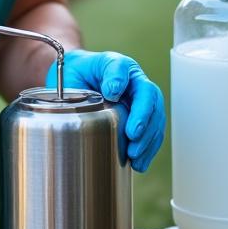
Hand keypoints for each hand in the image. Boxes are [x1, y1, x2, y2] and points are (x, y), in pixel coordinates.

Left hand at [47, 50, 165, 171]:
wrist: (78, 83)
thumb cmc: (75, 77)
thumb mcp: (71, 72)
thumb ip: (82, 81)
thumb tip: (112, 92)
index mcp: (116, 65)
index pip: (121, 67)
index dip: (120, 80)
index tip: (112, 94)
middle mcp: (134, 81)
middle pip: (149, 95)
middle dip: (144, 117)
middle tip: (133, 135)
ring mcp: (140, 100)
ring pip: (156, 116)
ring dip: (148, 138)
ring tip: (135, 156)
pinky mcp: (141, 119)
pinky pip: (152, 133)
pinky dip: (148, 149)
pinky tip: (139, 163)